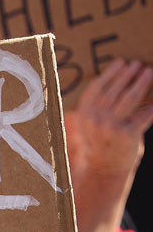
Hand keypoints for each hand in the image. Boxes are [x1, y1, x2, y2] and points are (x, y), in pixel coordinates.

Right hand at [66, 59, 152, 183]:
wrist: (104, 168)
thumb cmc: (101, 141)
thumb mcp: (90, 124)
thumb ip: (97, 105)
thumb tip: (120, 75)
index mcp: (84, 115)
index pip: (96, 88)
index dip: (109, 74)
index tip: (120, 62)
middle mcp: (95, 120)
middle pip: (114, 90)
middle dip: (128, 74)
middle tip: (137, 64)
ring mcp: (111, 127)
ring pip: (130, 98)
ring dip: (142, 82)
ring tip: (149, 72)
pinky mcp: (127, 134)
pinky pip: (145, 114)